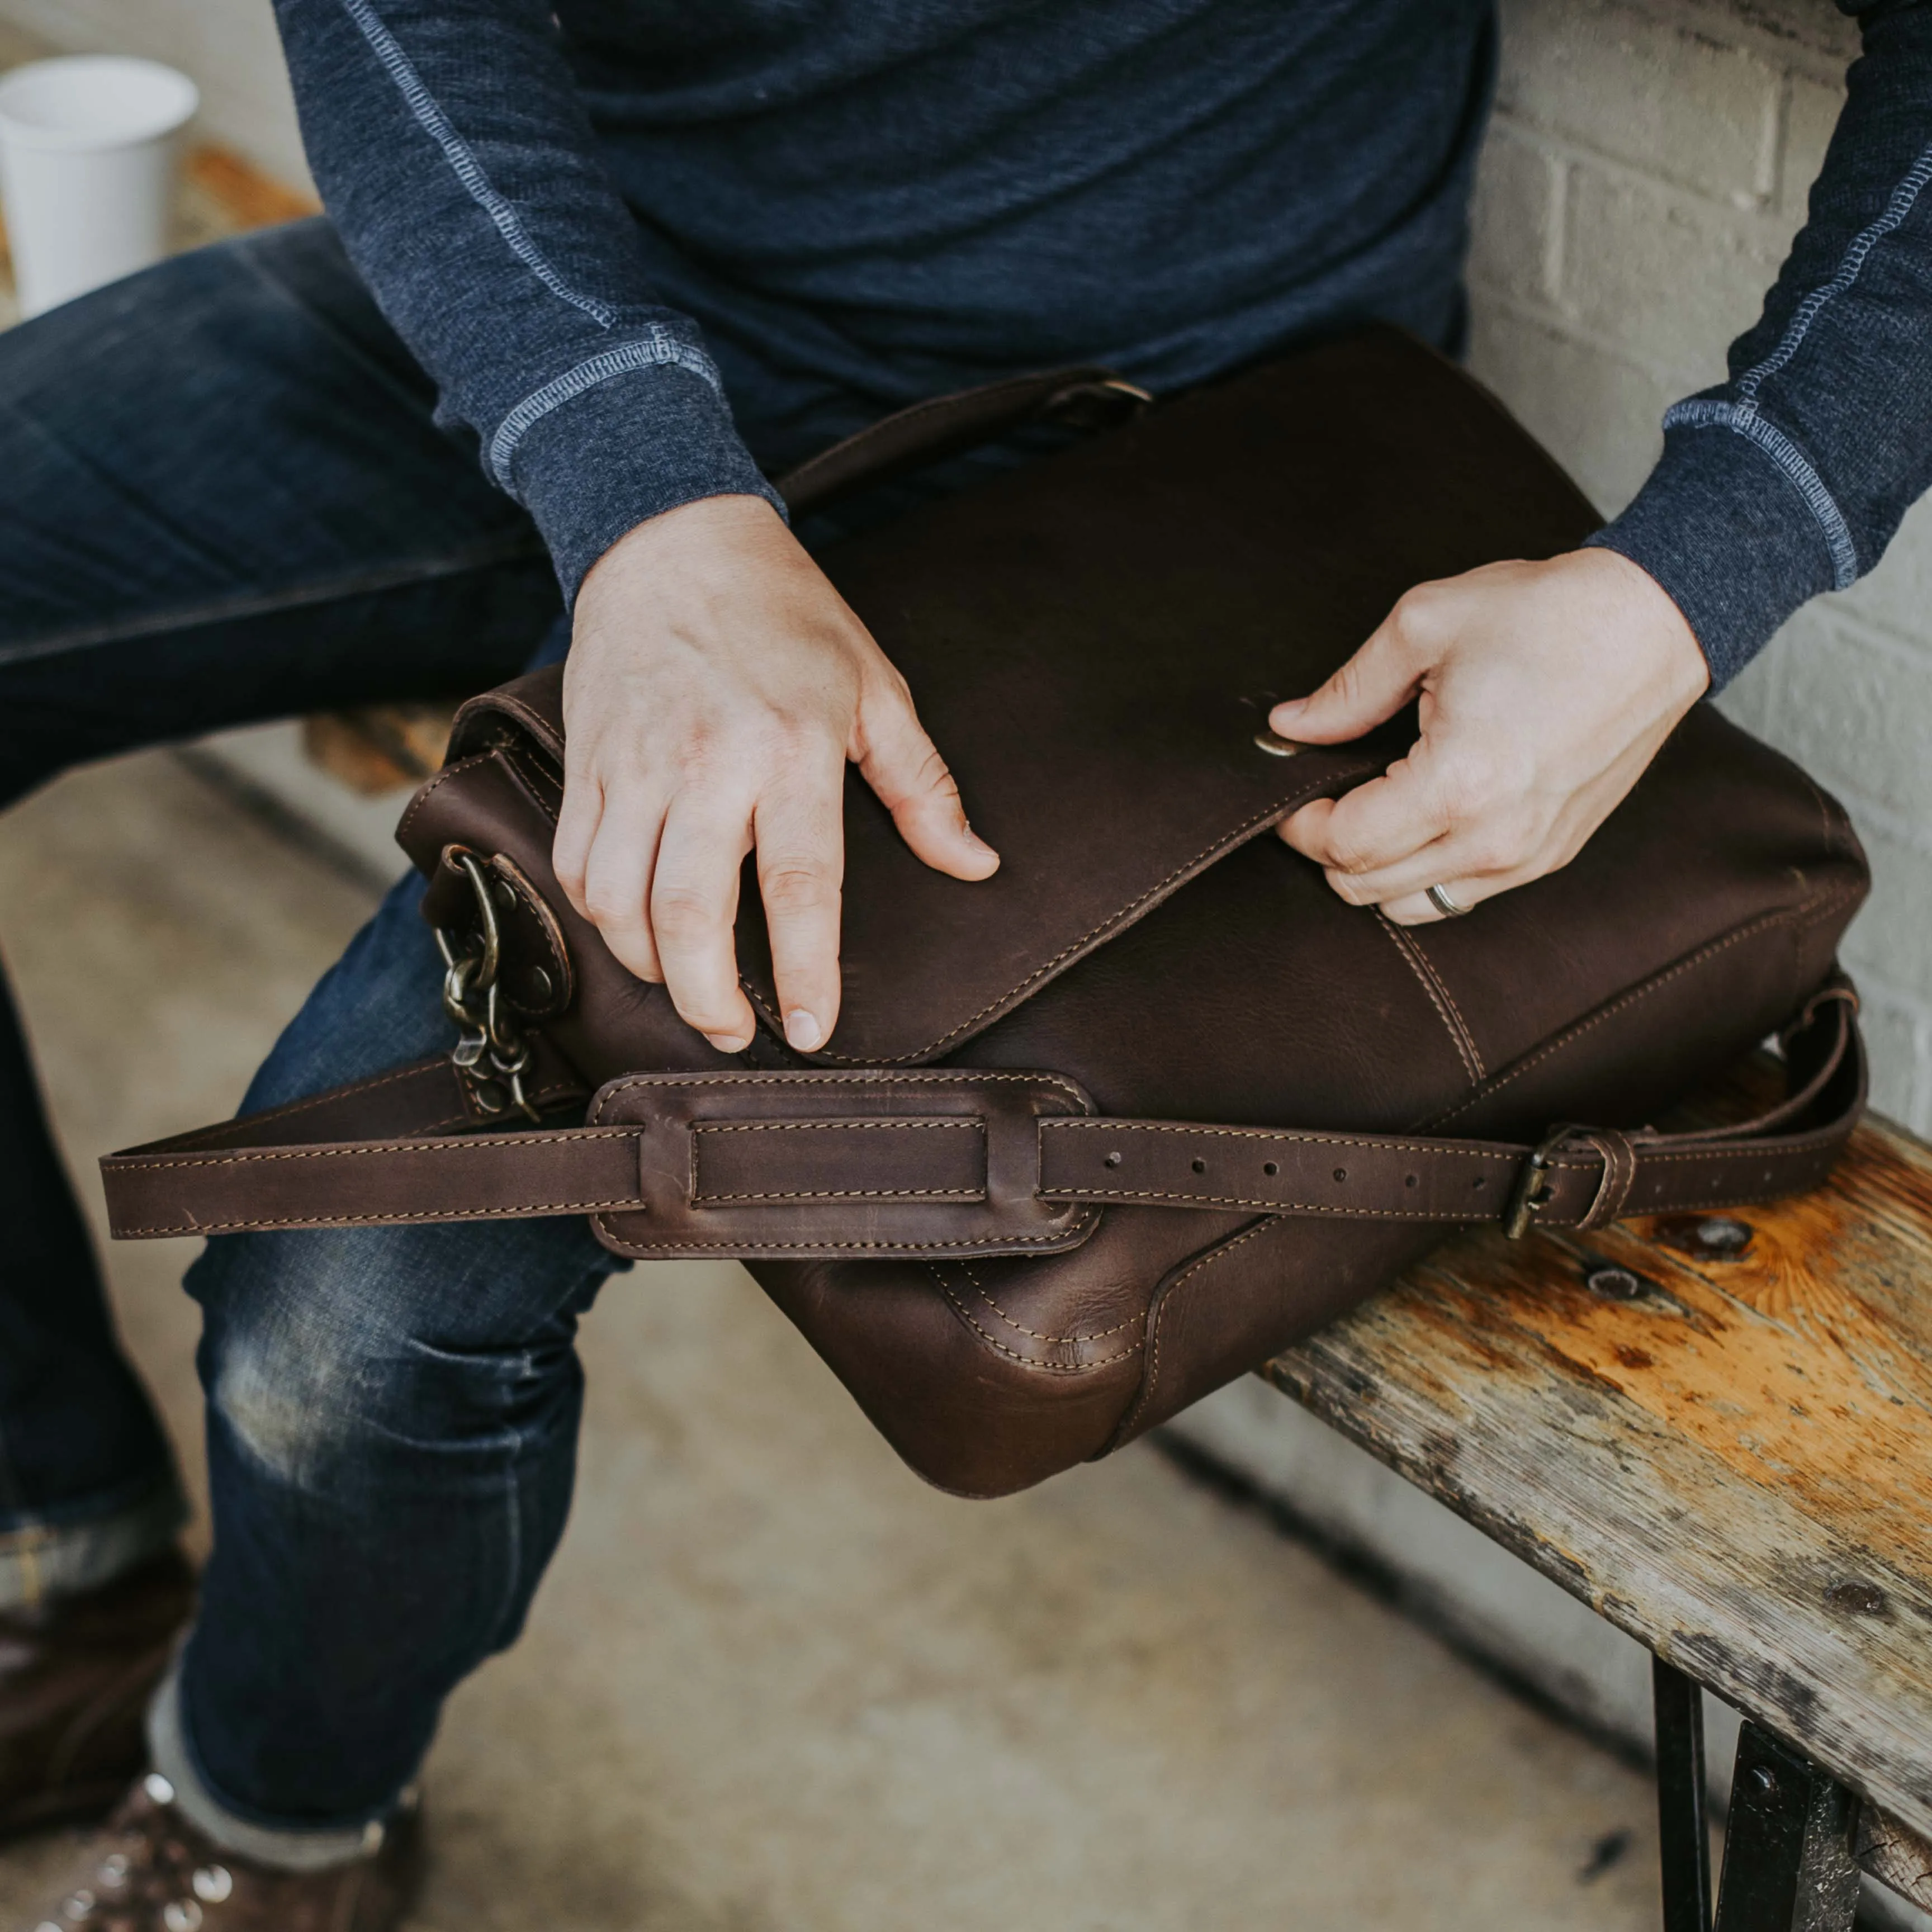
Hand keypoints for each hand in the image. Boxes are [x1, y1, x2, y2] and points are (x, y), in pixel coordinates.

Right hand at [553, 494, 997, 1052]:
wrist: (674, 540)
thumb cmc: (786, 617)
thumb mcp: (875, 690)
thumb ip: (922, 787)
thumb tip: (975, 864)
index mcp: (791, 748)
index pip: (799, 884)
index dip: (803, 970)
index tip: (807, 1030)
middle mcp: (706, 762)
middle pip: (688, 911)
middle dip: (706, 996)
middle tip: (732, 1032)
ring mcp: (636, 764)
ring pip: (618, 900)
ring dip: (650, 965)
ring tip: (688, 986)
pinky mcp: (587, 762)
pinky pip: (577, 863)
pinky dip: (600, 917)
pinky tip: (635, 932)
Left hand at [1273, 548, 1709, 922]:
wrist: (1653, 624)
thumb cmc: (1548, 615)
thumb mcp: (1426, 626)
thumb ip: (1349, 689)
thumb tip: (1291, 727)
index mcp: (1459, 783)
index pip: (1345, 844)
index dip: (1301, 825)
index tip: (1293, 795)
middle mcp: (1495, 837)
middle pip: (1367, 887)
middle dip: (1328, 850)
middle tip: (1324, 800)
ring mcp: (1528, 855)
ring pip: (1411, 907)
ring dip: (1373, 871)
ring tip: (1370, 813)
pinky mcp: (1551, 855)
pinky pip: (1462, 897)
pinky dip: (1423, 875)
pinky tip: (1418, 826)